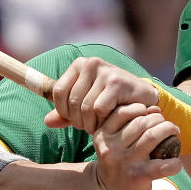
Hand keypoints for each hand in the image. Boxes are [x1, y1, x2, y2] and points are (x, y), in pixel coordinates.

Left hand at [44, 57, 159, 133]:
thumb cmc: (111, 101)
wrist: (143, 98)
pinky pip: (99, 109)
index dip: (63, 111)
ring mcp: (104, 72)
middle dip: (79, 121)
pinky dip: (103, 121)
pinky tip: (110, 121)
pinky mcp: (117, 83)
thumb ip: (65, 113)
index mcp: (79, 64)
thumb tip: (47, 122)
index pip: (58, 91)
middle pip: (72, 102)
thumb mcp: (85, 104)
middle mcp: (91, 63)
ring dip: (91, 123)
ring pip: (85, 108)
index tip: (74, 119)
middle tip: (90, 126)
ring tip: (99, 125)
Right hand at [89, 102, 182, 189]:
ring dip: (168, 130)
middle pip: (140, 122)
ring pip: (152, 136)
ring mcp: (124, 163)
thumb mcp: (112, 140)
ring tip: (174, 132)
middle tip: (166, 124)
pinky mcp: (138, 177)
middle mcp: (110, 148)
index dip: (141, 108)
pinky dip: (174, 162)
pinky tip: (176, 162)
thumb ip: (128, 122)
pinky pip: (162, 165)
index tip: (151, 112)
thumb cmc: (116, 160)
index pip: (123, 112)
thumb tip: (155, 108)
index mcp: (102, 135)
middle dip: (158, 118)